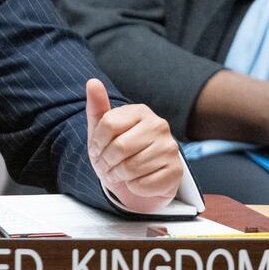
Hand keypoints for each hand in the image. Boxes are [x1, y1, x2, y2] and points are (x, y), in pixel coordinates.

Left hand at [86, 78, 182, 213]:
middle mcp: (159, 126)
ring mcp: (170, 148)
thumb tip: (92, 82)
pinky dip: (133, 187)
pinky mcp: (176, 171)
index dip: (97, 142)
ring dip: (118, 176)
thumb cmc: (117, 151)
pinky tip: (136, 181)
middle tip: (106, 166)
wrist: (136, 179)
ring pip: (131, 167)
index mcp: (140, 111)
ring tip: (118, 174)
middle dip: (106, 161)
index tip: (97, 150)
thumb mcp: (101, 129)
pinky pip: (144, 184)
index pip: (108, 124)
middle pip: (119, 147)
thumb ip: (97, 106)